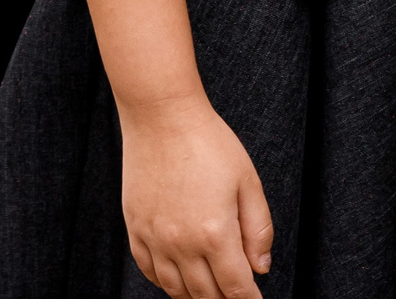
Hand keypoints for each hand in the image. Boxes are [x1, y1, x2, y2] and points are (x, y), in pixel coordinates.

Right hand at [119, 92, 274, 297]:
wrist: (161, 115)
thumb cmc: (208, 142)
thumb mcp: (248, 182)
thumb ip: (258, 230)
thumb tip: (260, 268)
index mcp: (215, 233)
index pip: (236, 288)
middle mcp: (181, 242)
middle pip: (206, 295)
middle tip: (235, 295)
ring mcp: (154, 236)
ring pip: (175, 289)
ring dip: (195, 297)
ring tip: (209, 292)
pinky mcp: (135, 226)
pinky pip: (148, 269)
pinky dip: (164, 282)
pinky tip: (178, 278)